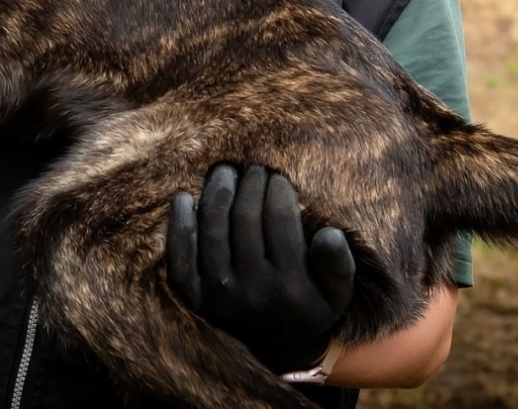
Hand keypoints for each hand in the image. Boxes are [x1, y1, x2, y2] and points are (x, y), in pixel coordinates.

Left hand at [166, 164, 354, 374]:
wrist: (278, 351)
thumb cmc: (310, 307)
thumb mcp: (337, 294)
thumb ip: (338, 264)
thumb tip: (329, 233)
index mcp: (291, 287)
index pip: (280, 221)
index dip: (277, 190)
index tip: (277, 176)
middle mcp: (253, 292)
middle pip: (245, 220)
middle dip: (249, 184)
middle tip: (252, 167)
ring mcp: (219, 296)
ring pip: (213, 230)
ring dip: (216, 193)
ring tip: (224, 172)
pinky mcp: (194, 299)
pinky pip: (180, 257)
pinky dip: (179, 225)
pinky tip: (184, 197)